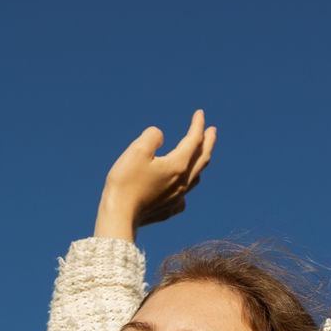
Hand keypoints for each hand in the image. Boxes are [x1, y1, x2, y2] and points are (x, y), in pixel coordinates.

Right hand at [94, 110, 216, 241]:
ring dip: (200, 162)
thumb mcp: (136, 151)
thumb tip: (159, 137)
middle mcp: (183, 182)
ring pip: (196, 177)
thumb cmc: (125, 183)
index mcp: (178, 165)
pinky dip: (186, 185)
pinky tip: (182, 187)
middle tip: (212, 131)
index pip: (194, 140)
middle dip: (208, 142)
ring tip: (200, 155)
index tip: (200, 113)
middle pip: (202, 159)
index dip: (198, 125)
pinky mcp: (168, 210)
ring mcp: (177, 198)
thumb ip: (152, 137)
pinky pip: (184, 196)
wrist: (119, 217)